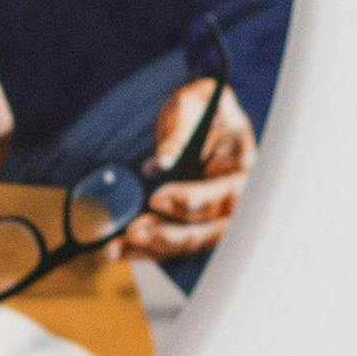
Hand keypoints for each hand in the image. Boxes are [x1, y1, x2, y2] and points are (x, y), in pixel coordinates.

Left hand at [119, 75, 257, 261]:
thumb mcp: (192, 103)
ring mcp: (211, 218)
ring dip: (152, 249)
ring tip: (114, 249)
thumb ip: (182, 128)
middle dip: (172, 235)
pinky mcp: (188, 227)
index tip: (158, 198)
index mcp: (243, 168)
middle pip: (212, 231)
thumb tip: (164, 161)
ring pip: (188, 244)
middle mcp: (233, 201)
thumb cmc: (197, 108)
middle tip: (135, 231)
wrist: (191, 119)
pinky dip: (141, 251)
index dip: (193, 200)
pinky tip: (113, 252)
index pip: (225, 193)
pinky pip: (168, 246)